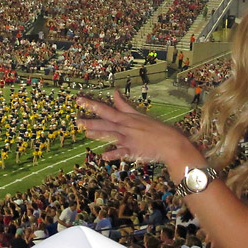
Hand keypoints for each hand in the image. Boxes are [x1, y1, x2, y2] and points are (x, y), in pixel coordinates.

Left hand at [76, 91, 199, 169]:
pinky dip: (114, 154)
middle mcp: (125, 127)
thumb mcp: (139, 114)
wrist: (170, 142)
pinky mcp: (134, 151)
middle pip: (105, 122)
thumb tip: (114, 92)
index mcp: (126, 118)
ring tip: (86, 133)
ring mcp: (129, 139)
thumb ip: (124, 105)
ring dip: (98, 134)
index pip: (106, 109)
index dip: (91, 105)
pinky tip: (104, 155)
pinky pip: (122, 152)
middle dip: (90, 120)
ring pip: (111, 135)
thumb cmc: (155, 128)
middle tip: (76, 120)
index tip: (78, 100)